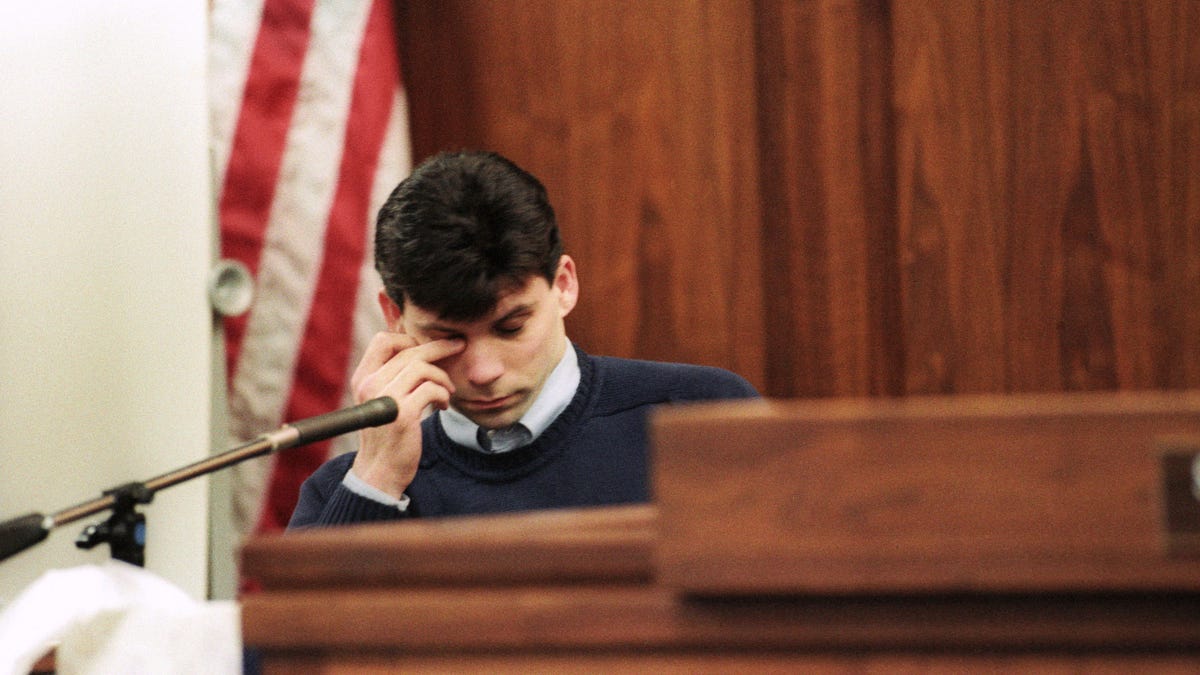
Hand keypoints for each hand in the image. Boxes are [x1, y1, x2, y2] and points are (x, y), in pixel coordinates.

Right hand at [348, 332, 464, 497]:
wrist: (379, 471)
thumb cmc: (386, 433)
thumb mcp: (382, 400)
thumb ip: (392, 376)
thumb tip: (421, 349)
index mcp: (363, 378)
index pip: (384, 340)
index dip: (409, 338)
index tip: (428, 348)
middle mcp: (370, 385)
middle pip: (409, 350)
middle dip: (439, 347)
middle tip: (459, 346)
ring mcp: (386, 399)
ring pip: (422, 367)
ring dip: (442, 376)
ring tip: (448, 390)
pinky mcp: (403, 414)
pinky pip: (431, 389)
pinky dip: (443, 394)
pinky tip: (443, 405)